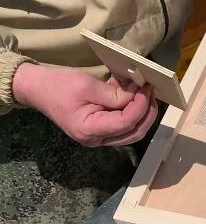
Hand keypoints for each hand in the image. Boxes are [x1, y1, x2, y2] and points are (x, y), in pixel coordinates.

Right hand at [13, 63, 157, 146]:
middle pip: (134, 132)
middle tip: (150, 90)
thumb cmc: (58, 86)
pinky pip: (123, 123)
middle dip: (147, 111)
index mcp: (90, 130)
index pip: (126, 123)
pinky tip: (132, 92)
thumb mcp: (87, 85)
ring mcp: (100, 135)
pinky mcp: (102, 127)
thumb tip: (138, 95)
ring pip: (132, 130)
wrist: (37, 89)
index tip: (146, 88)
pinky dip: (131, 108)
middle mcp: (97, 138)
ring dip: (141, 110)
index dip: (140, 106)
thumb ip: (113, 94)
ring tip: (143, 90)